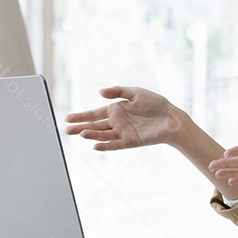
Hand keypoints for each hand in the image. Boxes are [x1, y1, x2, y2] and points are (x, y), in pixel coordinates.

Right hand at [64, 86, 184, 150]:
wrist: (171, 118)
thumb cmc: (155, 104)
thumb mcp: (135, 93)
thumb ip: (117, 92)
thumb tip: (100, 92)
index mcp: (116, 109)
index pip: (94, 114)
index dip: (81, 116)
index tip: (67, 118)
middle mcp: (117, 122)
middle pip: (94, 126)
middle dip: (80, 127)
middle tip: (66, 131)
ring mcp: (123, 132)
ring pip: (102, 135)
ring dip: (92, 135)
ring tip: (80, 134)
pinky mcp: (130, 141)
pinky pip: (115, 144)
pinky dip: (105, 145)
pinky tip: (95, 145)